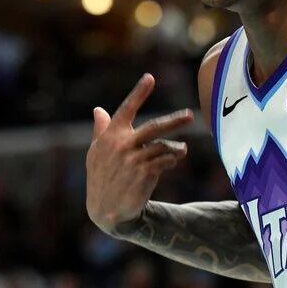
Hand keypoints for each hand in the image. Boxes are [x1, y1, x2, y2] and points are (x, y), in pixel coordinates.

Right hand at [85, 73, 193, 233]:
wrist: (106, 209)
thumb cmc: (101, 177)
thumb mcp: (97, 153)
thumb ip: (101, 130)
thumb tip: (98, 110)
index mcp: (110, 136)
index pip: (126, 109)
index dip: (138, 93)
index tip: (150, 78)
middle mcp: (122, 145)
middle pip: (154, 127)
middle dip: (174, 121)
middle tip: (190, 116)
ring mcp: (133, 159)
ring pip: (163, 146)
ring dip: (176, 149)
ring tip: (182, 151)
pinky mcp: (144, 173)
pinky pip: (165, 160)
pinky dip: (171, 159)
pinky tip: (173, 161)